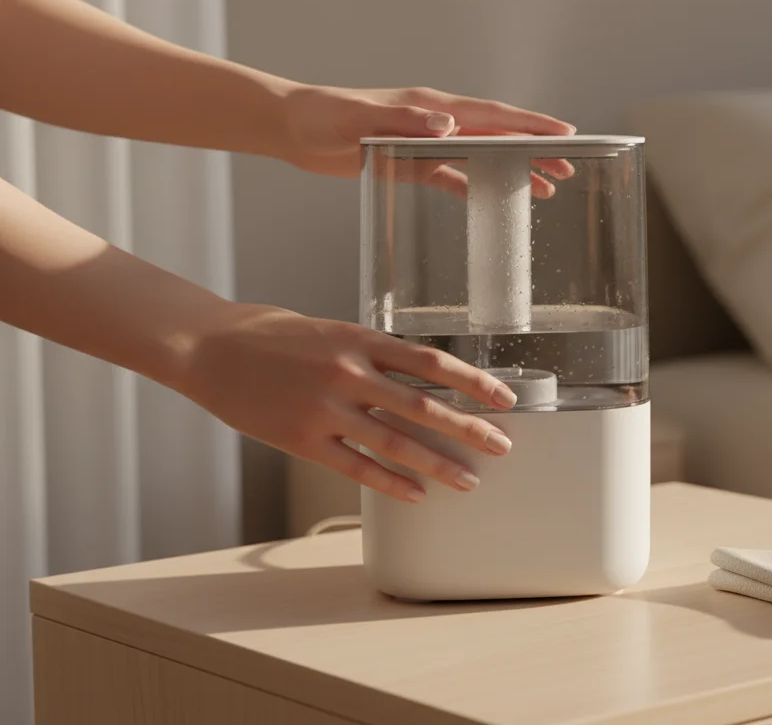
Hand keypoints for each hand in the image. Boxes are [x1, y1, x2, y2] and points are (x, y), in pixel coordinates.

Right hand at [178, 303, 519, 501]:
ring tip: (470, 481)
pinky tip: (417, 495)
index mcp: (361, 340)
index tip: (504, 399)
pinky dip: (391, 483)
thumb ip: (375, 355)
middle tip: (502, 447)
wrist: (211, 348)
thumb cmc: (276, 337)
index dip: (474, 382)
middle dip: (469, 430)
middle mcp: (349, 373)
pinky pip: (356, 467)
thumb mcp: (334, 332)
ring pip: (395, 442)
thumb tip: (423, 379)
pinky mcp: (302, 440)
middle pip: (424, 406)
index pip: (432, 363)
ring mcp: (326, 409)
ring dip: (438, 464)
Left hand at [278, 85, 577, 196]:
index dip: (531, 125)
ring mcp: (426, 142)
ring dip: (515, 170)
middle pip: (498, 137)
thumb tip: (450, 125)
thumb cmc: (323, 118)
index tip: (565, 132)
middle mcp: (436, 122)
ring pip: (483, 157)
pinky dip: (479, 186)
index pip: (493, 116)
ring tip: (549, 186)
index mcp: (432, 108)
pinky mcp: (411, 163)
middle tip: (570, 167)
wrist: (293, 128)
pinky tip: (497, 200)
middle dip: (536, 150)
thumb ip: (406, 120)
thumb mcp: (363, 119)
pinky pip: (454, 176)